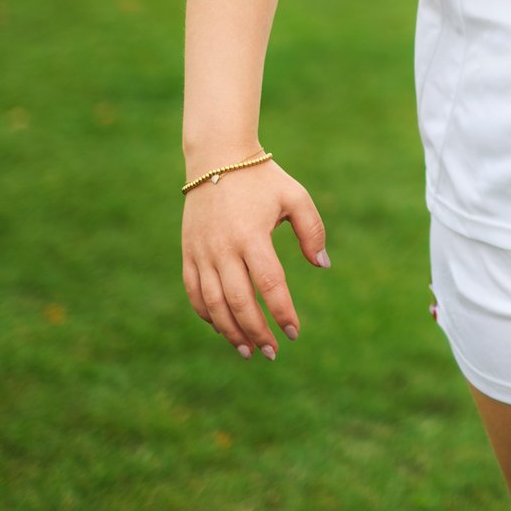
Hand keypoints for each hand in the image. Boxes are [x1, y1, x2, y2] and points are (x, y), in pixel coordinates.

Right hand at [180, 160, 328, 360]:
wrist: (216, 158)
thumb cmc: (262, 178)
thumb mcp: (295, 197)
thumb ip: (313, 231)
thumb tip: (323, 266)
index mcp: (252, 236)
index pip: (269, 285)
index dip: (282, 312)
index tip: (294, 332)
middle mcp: (223, 248)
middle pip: (238, 301)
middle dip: (256, 331)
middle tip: (271, 352)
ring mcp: (201, 252)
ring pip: (213, 303)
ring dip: (230, 331)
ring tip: (247, 351)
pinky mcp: (188, 253)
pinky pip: (194, 292)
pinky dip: (207, 314)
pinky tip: (222, 328)